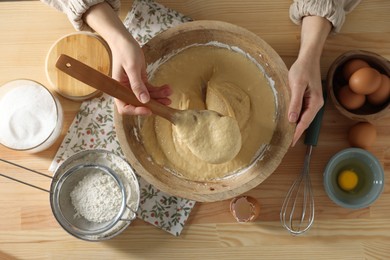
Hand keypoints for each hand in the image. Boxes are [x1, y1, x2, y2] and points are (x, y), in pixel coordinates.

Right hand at [84, 2, 171, 115]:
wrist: (124, 40)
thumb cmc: (125, 51)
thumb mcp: (132, 67)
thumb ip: (137, 85)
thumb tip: (144, 100)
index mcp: (118, 88)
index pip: (124, 107)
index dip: (136, 111)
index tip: (149, 110)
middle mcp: (125, 90)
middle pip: (138, 104)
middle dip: (153, 104)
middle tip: (166, 101)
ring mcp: (133, 86)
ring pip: (147, 97)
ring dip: (159, 96)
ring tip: (170, 92)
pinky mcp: (140, 81)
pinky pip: (150, 89)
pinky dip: (158, 89)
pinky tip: (167, 88)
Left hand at [288, 16, 330, 145]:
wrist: (308, 58)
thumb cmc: (303, 69)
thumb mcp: (297, 85)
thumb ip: (295, 102)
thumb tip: (292, 119)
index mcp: (315, 103)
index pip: (304, 122)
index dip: (297, 133)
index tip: (290, 143)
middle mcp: (316, 104)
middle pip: (305, 122)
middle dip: (296, 132)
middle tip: (285, 143)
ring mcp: (312, 102)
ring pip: (303, 118)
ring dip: (295, 126)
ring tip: (285, 135)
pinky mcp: (308, 99)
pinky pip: (301, 111)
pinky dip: (295, 118)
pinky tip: (288, 121)